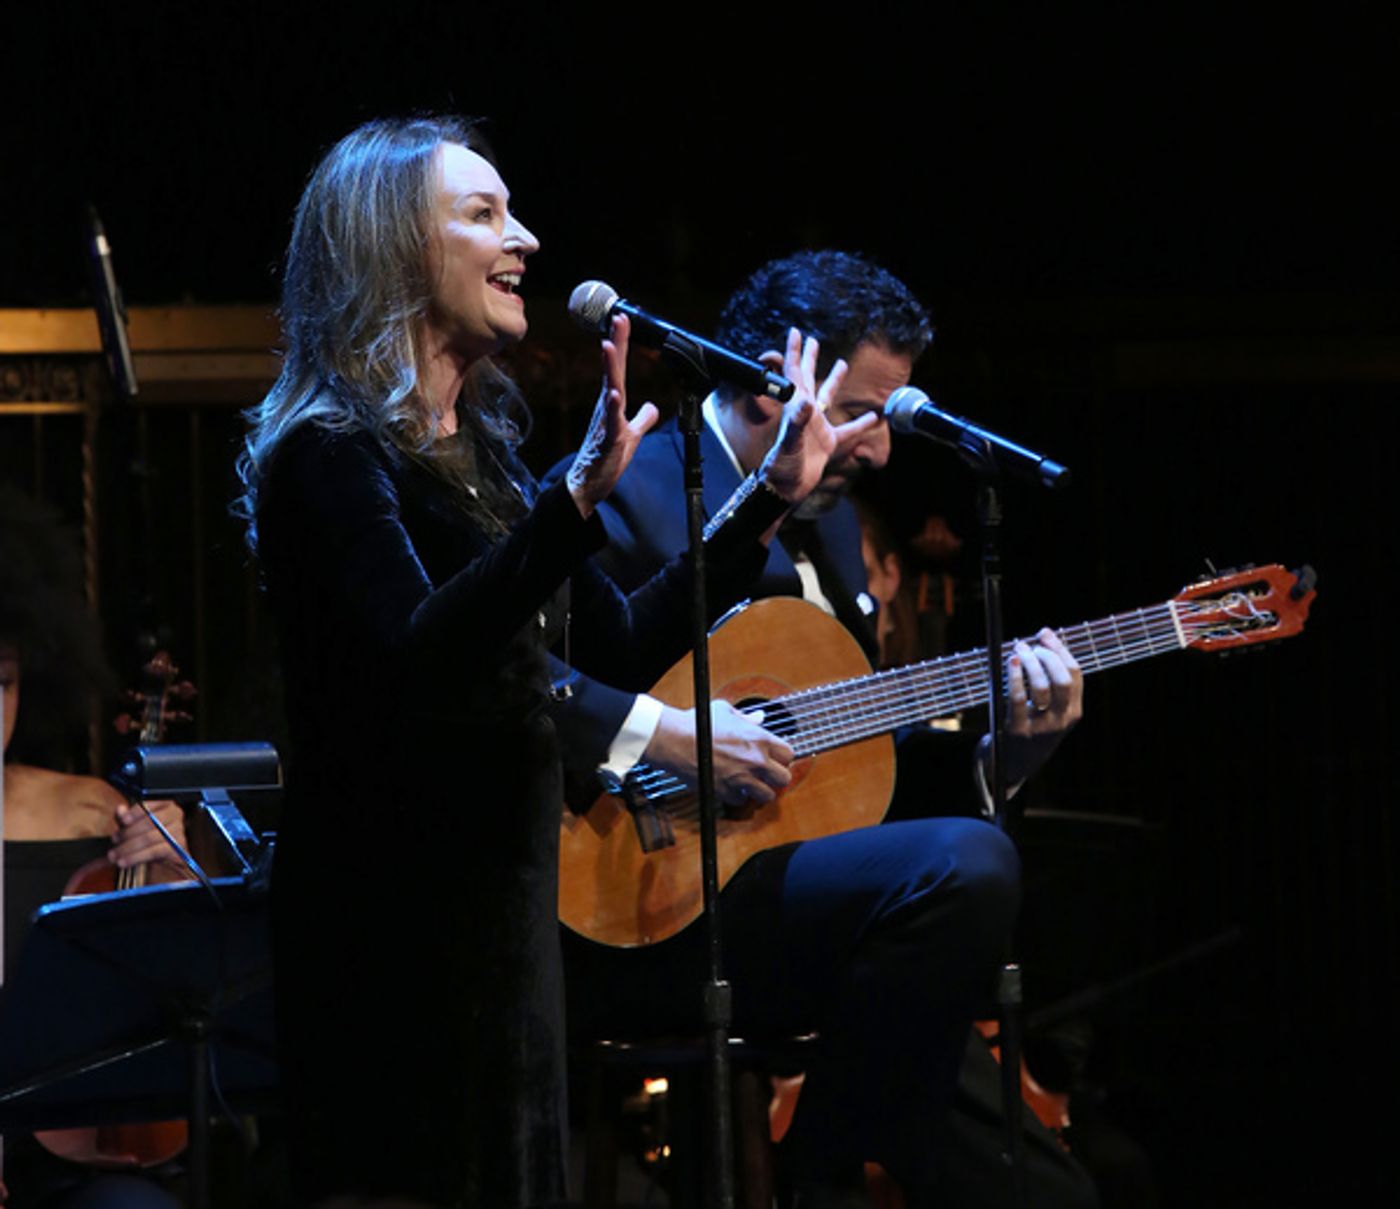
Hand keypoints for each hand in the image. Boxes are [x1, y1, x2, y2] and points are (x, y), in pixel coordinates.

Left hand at [111, 798, 187, 878]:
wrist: (163, 857)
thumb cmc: (148, 836)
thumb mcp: (133, 825)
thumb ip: (126, 817)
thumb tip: (120, 809)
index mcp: (166, 805)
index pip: (153, 804)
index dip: (137, 811)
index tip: (123, 820)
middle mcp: (175, 815)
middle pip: (150, 821)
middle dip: (128, 832)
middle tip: (114, 840)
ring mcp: (178, 832)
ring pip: (150, 838)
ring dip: (128, 848)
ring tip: (114, 855)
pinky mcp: (177, 849)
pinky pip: (154, 852)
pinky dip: (136, 857)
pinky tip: (125, 862)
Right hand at [566, 314, 659, 517]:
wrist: (587, 484)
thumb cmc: (606, 459)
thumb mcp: (631, 436)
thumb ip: (643, 419)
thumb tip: (653, 407)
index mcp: (612, 404)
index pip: (619, 369)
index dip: (622, 344)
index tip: (622, 319)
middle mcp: (606, 408)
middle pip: (614, 371)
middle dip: (617, 344)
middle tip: (618, 318)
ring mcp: (605, 422)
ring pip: (610, 390)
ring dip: (610, 369)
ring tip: (610, 346)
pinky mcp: (607, 440)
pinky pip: (611, 422)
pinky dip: (613, 407)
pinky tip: (614, 394)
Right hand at [643, 700, 793, 807]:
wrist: (675, 740)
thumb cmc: (698, 723)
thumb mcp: (726, 711)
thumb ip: (746, 718)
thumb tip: (757, 718)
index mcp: (760, 739)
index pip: (789, 754)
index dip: (782, 757)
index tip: (775, 758)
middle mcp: (756, 760)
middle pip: (784, 778)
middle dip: (776, 777)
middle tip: (767, 774)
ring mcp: (742, 778)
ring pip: (767, 795)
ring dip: (760, 790)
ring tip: (751, 783)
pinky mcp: (726, 791)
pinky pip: (741, 800)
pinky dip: (737, 796)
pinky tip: (730, 786)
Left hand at [758, 328, 878, 503]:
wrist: (784, 490)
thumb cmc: (782, 468)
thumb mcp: (790, 444)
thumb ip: (797, 423)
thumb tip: (807, 402)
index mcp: (795, 408)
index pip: (793, 374)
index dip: (794, 352)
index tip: (796, 332)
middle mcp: (804, 414)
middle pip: (807, 379)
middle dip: (809, 359)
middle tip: (813, 339)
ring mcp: (816, 428)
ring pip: (827, 398)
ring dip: (833, 381)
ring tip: (842, 364)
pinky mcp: (827, 444)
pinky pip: (848, 431)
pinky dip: (861, 424)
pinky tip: (874, 417)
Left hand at [1001, 628, 1083, 783]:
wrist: (1016, 763)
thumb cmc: (1032, 725)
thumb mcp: (1051, 708)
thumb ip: (1051, 679)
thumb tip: (1044, 635)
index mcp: (1073, 711)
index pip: (1075, 674)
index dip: (1060, 649)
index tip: (1044, 634)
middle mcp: (1061, 720)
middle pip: (1062, 679)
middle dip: (1047, 655)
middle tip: (1030, 645)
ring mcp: (1041, 727)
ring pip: (1041, 687)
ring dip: (1029, 663)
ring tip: (1018, 650)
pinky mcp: (1019, 731)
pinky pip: (1018, 699)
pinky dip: (1014, 677)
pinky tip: (1010, 663)